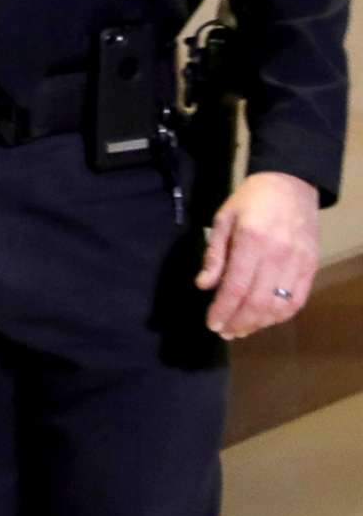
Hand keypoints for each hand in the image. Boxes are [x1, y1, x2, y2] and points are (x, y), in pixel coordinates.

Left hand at [198, 170, 320, 339]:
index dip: (223, 310)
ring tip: (241, 330)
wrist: (291, 184)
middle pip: (257, 301)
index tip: (211, 323)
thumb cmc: (250, 201)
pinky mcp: (312, 266)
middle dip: (238, 322)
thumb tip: (203, 286)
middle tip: (224, 332)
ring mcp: (298, 262)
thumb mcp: (223, 219)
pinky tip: (264, 320)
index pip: (235, 287)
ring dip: (259, 323)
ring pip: (279, 306)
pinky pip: (298, 300)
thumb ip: (214, 254)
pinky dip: (281, 316)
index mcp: (251, 240)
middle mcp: (278, 254)